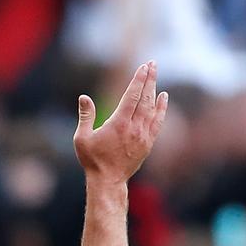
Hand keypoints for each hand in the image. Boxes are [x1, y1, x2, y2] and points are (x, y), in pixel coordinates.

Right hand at [74, 62, 168, 184]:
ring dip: (155, 90)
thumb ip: (85, 116)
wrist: (108, 181)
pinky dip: (162, 108)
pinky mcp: (148, 143)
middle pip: (145, 98)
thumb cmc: (92, 160)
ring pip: (152, 108)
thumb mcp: (82, 138)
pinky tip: (163, 97)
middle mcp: (134, 127)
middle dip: (149, 79)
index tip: (143, 67)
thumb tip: (84, 97)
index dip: (138, 80)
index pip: (132, 96)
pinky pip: (158, 121)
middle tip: (153, 64)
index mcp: (118, 124)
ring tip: (155, 75)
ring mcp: (143, 135)